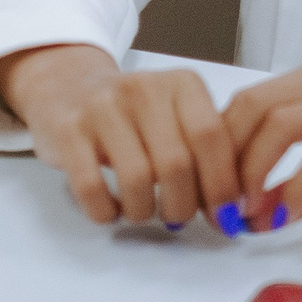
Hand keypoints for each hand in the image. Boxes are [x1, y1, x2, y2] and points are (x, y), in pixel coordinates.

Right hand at [0, 44, 246, 228]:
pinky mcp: (68, 130)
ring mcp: (101, 106)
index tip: (225, 217)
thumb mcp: (178, 116)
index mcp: (181, 84)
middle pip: (176, 164)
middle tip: (177, 217)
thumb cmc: (135, 115)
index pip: (212, 137)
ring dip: (144, 211)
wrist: (68, 86)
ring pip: (137, 179)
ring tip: (143, 210)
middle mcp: (142, 88)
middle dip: (182, 206)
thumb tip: (234, 211)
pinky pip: (92, 188)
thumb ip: (209, 153)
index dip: (222, 185)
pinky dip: (107, 212)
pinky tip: (112, 209)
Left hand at [225, 59, 301, 229]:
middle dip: (226, 159)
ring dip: (252, 174)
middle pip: (253, 107)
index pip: (250, 100)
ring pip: (279, 125)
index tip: (214, 189)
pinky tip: (283, 216)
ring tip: (245, 212)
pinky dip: (293, 190)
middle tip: (220, 204)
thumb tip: (263, 210)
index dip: (222, 146)